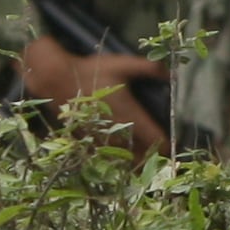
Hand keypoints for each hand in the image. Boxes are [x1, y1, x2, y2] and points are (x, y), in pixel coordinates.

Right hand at [14, 30, 171, 154]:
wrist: (57, 80)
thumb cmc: (92, 71)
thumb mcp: (123, 64)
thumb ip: (150, 68)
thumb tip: (172, 73)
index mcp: (128, 113)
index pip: (152, 137)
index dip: (164, 145)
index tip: (172, 148)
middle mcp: (115, 129)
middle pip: (138, 153)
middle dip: (150, 158)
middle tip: (160, 160)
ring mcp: (100, 136)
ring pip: (121, 157)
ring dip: (133, 162)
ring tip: (144, 165)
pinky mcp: (86, 138)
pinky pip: (104, 154)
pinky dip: (114, 160)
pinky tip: (119, 161)